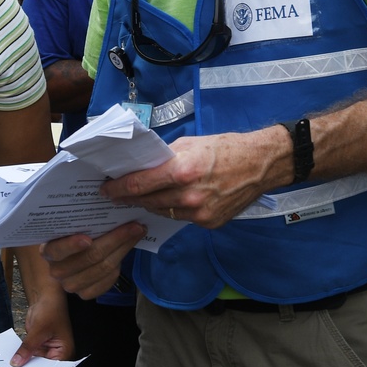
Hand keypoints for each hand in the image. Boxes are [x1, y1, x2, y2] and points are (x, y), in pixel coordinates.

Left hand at [11, 287, 73, 366]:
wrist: (45, 296)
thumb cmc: (50, 310)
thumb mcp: (38, 330)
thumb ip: (28, 348)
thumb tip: (17, 363)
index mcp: (64, 352)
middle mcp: (57, 353)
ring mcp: (46, 349)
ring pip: (33, 361)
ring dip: (23, 363)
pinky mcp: (38, 344)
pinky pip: (28, 353)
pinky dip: (21, 355)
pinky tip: (11, 360)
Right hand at [40, 221, 145, 299]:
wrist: (68, 260)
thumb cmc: (70, 237)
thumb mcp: (69, 229)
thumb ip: (80, 223)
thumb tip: (107, 204)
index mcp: (48, 251)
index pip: (58, 250)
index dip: (72, 245)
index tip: (87, 238)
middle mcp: (57, 271)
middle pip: (90, 257)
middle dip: (115, 239)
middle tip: (134, 225)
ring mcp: (71, 285)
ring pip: (104, 268)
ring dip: (124, 249)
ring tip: (137, 233)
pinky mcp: (85, 295)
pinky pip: (108, 280)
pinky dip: (120, 264)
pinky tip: (127, 250)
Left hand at [101, 129, 284, 228]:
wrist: (261, 164)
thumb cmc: (225, 148)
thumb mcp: (189, 143)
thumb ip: (163, 158)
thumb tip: (141, 166)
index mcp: (181, 171)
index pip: (138, 185)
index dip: (117, 189)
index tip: (105, 189)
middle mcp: (189, 196)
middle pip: (147, 201)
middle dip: (129, 198)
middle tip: (116, 194)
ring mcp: (200, 213)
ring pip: (162, 212)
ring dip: (149, 205)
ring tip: (139, 198)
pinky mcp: (210, 223)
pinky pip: (182, 218)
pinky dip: (173, 210)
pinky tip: (169, 201)